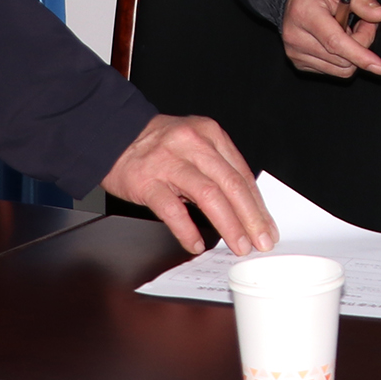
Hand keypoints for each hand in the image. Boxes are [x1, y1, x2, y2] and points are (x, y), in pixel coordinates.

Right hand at [101, 114, 275, 254]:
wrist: (113, 135)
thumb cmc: (157, 144)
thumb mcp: (194, 143)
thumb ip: (217, 167)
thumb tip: (244, 206)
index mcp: (209, 134)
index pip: (241, 173)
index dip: (257, 203)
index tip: (267, 226)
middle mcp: (192, 145)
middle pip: (231, 184)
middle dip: (250, 217)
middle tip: (261, 240)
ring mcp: (169, 162)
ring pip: (209, 196)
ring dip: (228, 225)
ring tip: (238, 245)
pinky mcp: (148, 181)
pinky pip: (173, 210)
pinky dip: (187, 230)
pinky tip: (196, 243)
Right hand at [282, 0, 380, 76]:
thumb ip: (363, 0)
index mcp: (304, 13)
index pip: (334, 42)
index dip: (359, 55)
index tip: (379, 66)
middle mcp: (295, 36)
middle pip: (342, 58)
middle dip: (363, 42)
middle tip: (366, 22)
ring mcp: (295, 52)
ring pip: (340, 68)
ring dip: (354, 52)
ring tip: (350, 29)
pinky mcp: (299, 62)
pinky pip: (333, 70)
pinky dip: (344, 58)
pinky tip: (339, 39)